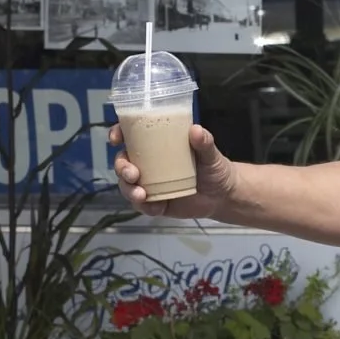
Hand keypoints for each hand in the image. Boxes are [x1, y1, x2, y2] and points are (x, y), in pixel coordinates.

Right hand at [111, 122, 232, 219]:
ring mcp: (150, 183)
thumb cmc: (214, 168)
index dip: (118, 134)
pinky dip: (145, 207)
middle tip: (132, 174)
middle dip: (121, 167)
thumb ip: (204, 142)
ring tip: (142, 195)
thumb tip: (196, 130)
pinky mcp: (155, 202)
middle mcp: (148, 163)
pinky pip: (142, 206)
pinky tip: (155, 208)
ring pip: (128, 185)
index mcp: (157, 144)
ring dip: (129, 190)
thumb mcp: (211, 154)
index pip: (131, 135)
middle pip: (123, 162)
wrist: (223, 196)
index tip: (116, 138)